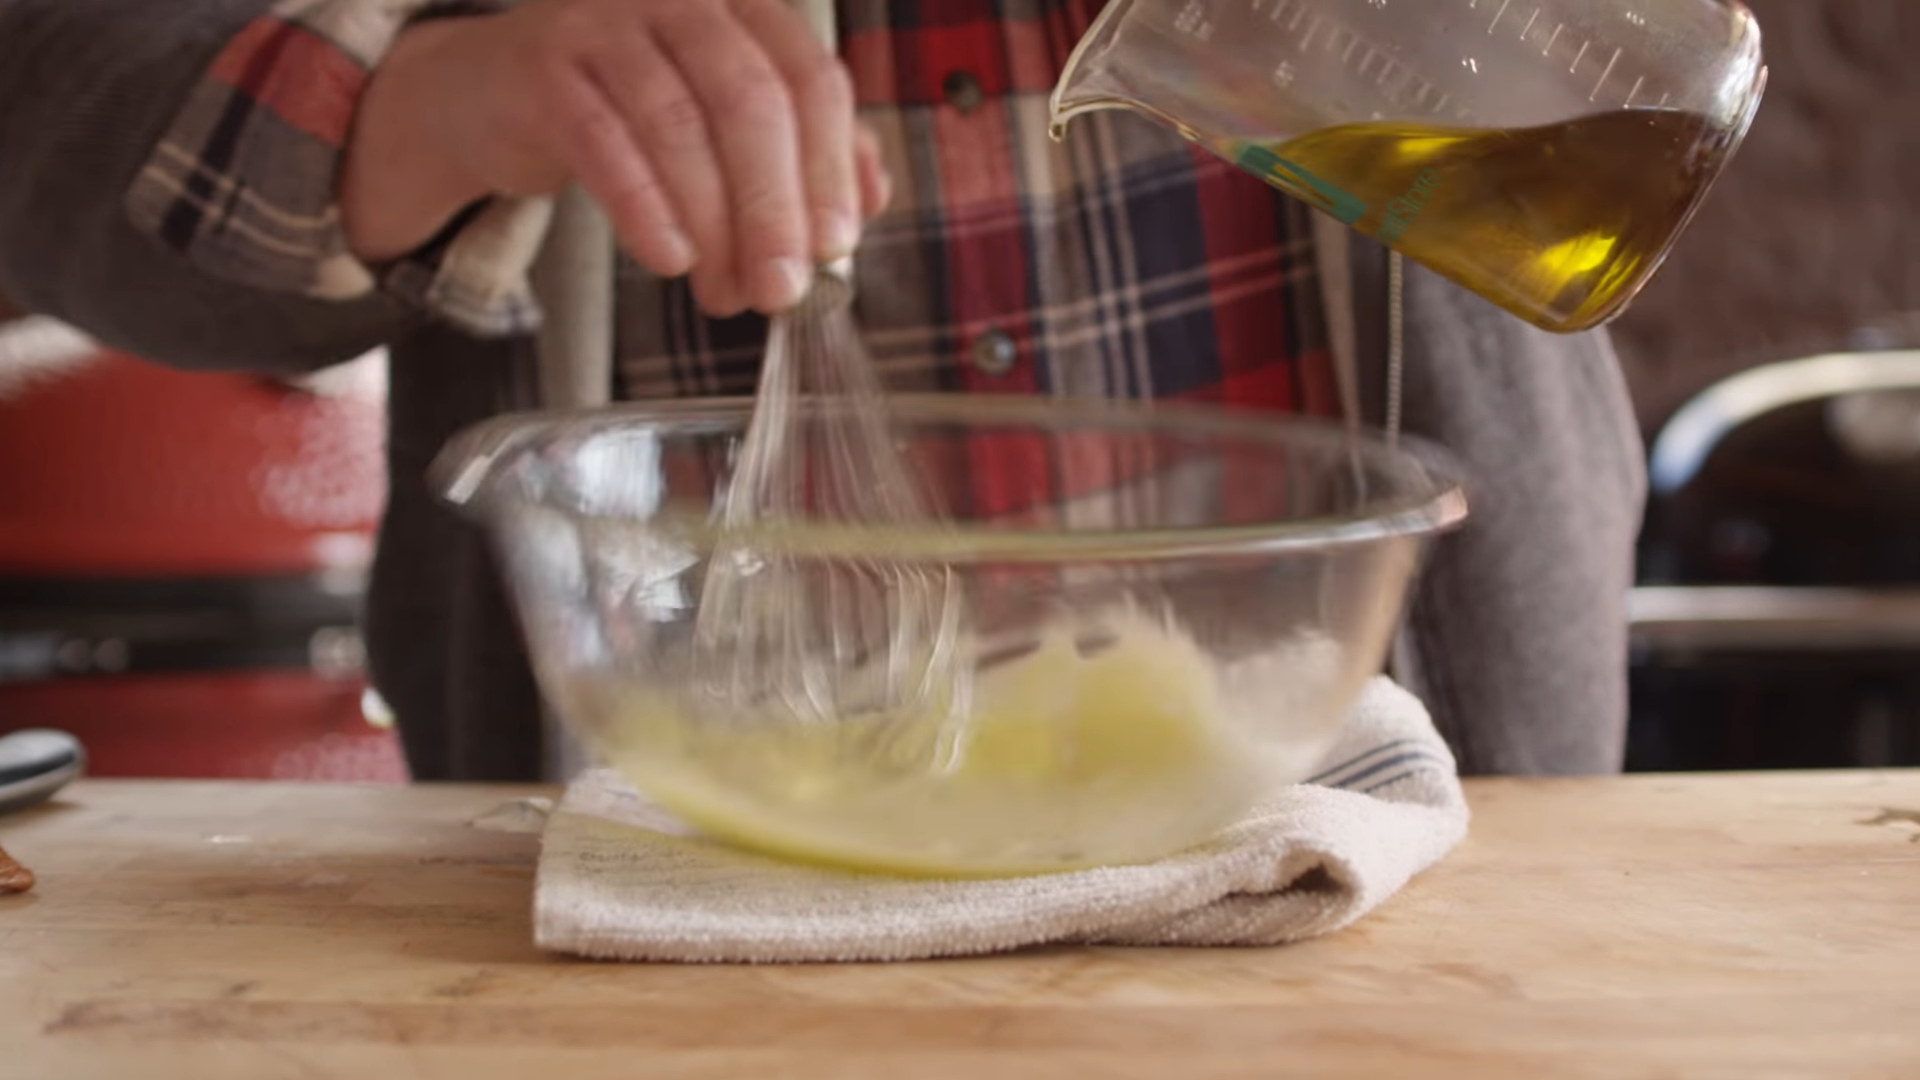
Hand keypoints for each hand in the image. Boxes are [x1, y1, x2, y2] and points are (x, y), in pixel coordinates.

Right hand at [340, 0, 891, 316]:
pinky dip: (644, 209)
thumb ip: (803, 151)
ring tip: (723, 293)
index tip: (837, 246)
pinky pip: (604, 142)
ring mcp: (607, 23)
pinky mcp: (544, 66)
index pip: (810, 79)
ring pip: (679, 126)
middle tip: (782, 289)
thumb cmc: (628, 114)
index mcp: (743, 7)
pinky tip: (668, 259)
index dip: (829, 167)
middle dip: (774, 208)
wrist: (493, 97)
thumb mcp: (723, 126)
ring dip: (712, 226)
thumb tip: (870, 201)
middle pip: (750, 102)